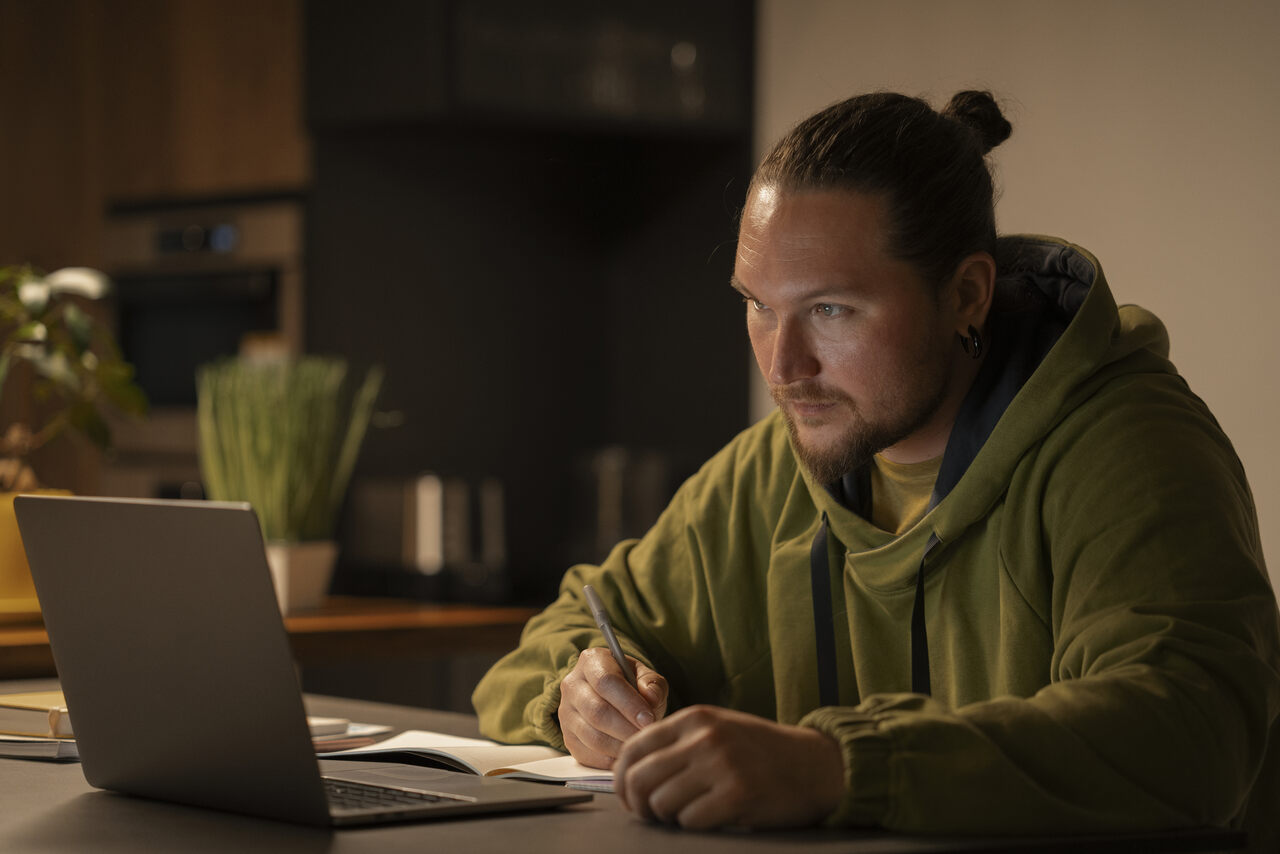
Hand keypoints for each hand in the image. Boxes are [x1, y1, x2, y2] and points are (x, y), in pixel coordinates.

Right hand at [558, 647, 667, 768]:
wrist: (613, 699)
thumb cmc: (633, 686)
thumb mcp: (646, 677)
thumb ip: (652, 684)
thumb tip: (651, 698)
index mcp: (591, 661)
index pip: (606, 682)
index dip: (629, 704)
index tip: (649, 720)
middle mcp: (572, 685)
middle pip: (597, 712)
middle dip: (626, 728)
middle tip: (646, 737)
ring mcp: (566, 713)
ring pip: (591, 736)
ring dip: (619, 746)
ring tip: (639, 746)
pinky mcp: (567, 737)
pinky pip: (586, 755)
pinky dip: (608, 760)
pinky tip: (625, 756)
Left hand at [614, 705, 843, 830]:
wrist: (815, 765)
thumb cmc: (761, 752)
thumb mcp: (717, 730)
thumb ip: (678, 743)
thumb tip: (630, 774)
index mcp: (695, 718)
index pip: (633, 748)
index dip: (622, 778)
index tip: (628, 797)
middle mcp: (705, 738)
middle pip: (639, 778)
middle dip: (637, 804)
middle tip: (650, 815)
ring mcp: (721, 765)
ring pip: (661, 802)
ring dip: (667, 818)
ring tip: (684, 815)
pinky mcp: (738, 795)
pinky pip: (690, 821)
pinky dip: (694, 826)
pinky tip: (710, 818)